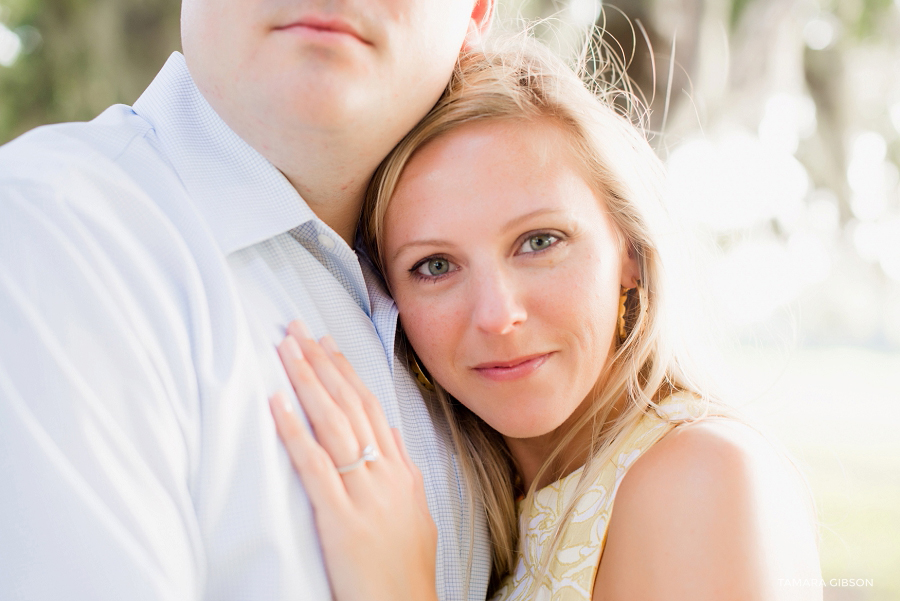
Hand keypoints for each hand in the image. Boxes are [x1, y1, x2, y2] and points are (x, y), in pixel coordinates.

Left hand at [270, 321, 438, 600]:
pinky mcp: (341, 517)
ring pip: (333, 422)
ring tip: (285, 348)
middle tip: (297, 330)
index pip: (371, 407)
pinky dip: (294, 430)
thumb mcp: (415, 514)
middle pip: (351, 404)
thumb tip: (390, 439)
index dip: (347, 373)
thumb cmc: (406, 569)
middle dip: (322, 363)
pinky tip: (277, 402)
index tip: (328, 344)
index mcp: (401, 471)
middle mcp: (385, 473)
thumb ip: (402, 474)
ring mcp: (364, 493)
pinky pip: (314, 465)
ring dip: (307, 380)